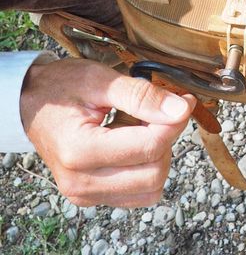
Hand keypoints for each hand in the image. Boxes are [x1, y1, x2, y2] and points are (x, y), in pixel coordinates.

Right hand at [20, 58, 194, 206]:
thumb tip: (181, 109)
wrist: (31, 102)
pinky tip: (132, 141)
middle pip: (154, 173)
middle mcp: (81, 182)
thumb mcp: (100, 79)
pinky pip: (137, 193)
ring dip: (158, 156)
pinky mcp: (92, 197)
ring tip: (140, 126)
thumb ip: (141, 95)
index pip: (150, 147)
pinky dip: (146, 168)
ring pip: (150, 188)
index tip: (183, 100)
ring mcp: (85, 194)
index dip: (174, 121)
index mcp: (80, 151)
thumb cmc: (61, 87)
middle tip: (161, 111)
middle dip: (167, 139)